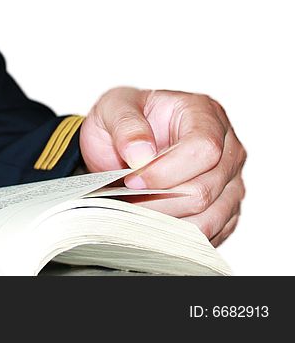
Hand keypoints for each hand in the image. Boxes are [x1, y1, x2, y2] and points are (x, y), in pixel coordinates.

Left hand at [79, 87, 245, 245]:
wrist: (119, 143)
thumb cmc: (121, 121)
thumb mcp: (112, 109)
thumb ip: (125, 125)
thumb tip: (141, 155)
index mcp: (204, 113)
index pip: (203, 149)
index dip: (166, 171)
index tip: (132, 180)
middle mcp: (227, 147)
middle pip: (205, 189)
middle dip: (158, 200)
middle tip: (126, 197)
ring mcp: (230, 181)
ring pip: (209, 217)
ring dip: (165, 219)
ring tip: (135, 207)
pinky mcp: (226, 210)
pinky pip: (209, 233)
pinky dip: (176, 233)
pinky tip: (151, 218)